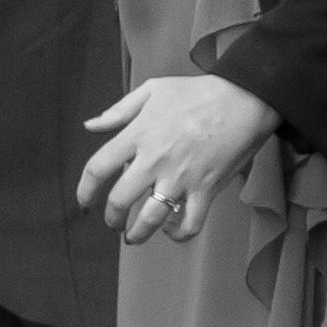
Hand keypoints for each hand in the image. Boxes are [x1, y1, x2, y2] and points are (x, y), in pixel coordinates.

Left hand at [81, 72, 280, 238]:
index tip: (84, 201)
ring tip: (133, 237)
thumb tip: (90, 126)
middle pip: (120, 200)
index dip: (85, 189)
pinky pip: (189, 223)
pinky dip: (178, 234)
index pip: (99, 167)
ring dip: (138, 234)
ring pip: (151, 219)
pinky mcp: (206, 189)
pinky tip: (171, 230)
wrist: (242, 100)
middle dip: (111, 218)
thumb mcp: (151, 90)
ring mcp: (181, 177)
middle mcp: (155, 160)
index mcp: (138, 134)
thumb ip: (118, 110)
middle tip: (113, 223)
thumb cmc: (196, 92)